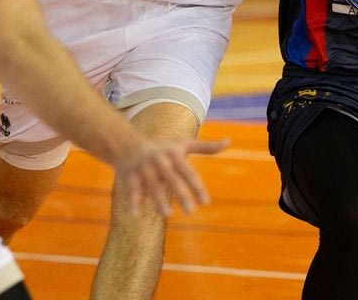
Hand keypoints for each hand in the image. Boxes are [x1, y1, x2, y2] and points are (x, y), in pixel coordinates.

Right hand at [114, 136, 228, 215]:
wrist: (128, 145)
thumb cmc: (162, 148)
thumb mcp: (184, 144)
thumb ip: (206, 147)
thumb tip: (228, 142)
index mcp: (174, 155)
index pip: (188, 173)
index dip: (197, 187)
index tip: (206, 202)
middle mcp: (160, 162)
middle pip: (173, 180)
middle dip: (181, 195)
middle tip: (191, 212)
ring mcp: (144, 169)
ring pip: (153, 186)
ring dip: (159, 200)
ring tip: (168, 215)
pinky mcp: (130, 177)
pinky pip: (132, 191)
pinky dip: (133, 202)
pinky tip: (136, 215)